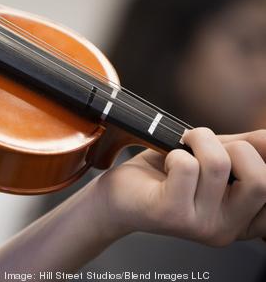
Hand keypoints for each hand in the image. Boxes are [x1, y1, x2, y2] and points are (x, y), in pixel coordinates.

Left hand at [89, 128, 265, 245]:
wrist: (118, 198)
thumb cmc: (164, 177)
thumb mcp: (211, 161)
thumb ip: (245, 151)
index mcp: (243, 220)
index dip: (264, 160)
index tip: (240, 150)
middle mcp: (227, 229)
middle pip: (262, 180)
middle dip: (236, 147)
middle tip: (208, 147)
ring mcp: (200, 225)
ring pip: (218, 164)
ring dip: (199, 140)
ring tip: (182, 146)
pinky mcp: (172, 214)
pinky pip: (186, 167)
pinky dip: (176, 152)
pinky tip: (167, 161)